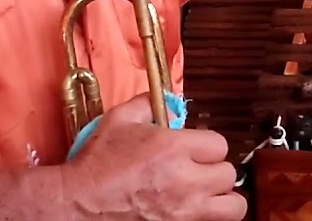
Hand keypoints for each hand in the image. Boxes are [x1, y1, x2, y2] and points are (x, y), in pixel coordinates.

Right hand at [62, 94, 244, 220]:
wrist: (78, 204)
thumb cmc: (96, 164)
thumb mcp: (118, 121)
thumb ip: (148, 105)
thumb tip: (170, 102)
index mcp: (173, 148)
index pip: (219, 145)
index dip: (207, 145)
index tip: (196, 149)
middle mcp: (185, 180)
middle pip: (228, 174)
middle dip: (215, 170)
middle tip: (199, 171)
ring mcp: (185, 211)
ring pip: (233, 207)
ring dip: (223, 199)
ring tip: (208, 194)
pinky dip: (210, 217)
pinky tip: (195, 209)